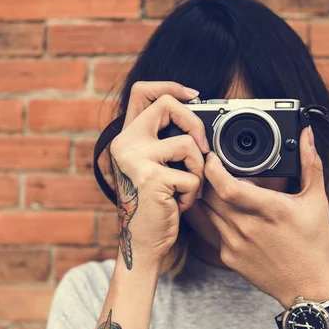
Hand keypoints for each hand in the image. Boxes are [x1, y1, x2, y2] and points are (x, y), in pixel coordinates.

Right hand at [109, 81, 209, 269]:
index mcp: (126, 137)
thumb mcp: (155, 167)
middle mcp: (125, 143)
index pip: (141, 91)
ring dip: (197, 170)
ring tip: (185, 189)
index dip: (169, 86)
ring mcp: (136, 159)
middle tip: (202, 149)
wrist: (143, 242)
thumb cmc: (155, 205)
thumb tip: (199, 120)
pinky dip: (193, 194)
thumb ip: (165, 142)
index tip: (193, 95)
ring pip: (188, 144)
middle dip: (195, 123)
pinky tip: (178, 205)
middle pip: (167, 105)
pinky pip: (192, 176)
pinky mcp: (151, 178)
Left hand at [199, 126, 328, 307]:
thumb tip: (307, 134)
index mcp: (270, 210)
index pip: (226, 186)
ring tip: (207, 182)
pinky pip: (207, 230)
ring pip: (203, 211)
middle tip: (207, 164)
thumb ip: (310, 164)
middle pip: (208, 194)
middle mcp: (247, 227)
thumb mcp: (316, 201)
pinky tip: (213, 206)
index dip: (212, 168)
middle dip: (203, 176)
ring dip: (202, 195)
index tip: (213, 156)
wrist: (307, 288)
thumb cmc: (313, 243)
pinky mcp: (228, 257)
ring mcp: (234, 244)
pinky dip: (206, 214)